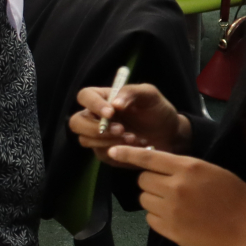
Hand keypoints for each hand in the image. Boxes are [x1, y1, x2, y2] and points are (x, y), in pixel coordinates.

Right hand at [69, 83, 192, 164]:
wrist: (169, 134)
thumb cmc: (156, 110)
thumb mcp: (149, 95)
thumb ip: (131, 92)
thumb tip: (114, 103)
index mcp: (102, 98)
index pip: (84, 96)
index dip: (93, 104)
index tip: (111, 112)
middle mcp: (95, 117)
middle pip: (76, 122)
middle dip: (96, 128)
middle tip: (120, 130)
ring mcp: (97, 136)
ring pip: (85, 140)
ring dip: (109, 141)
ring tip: (134, 138)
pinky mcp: (104, 152)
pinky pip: (101, 154)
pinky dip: (119, 151)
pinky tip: (136, 146)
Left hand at [107, 146, 245, 245]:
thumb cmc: (240, 198)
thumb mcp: (214, 172)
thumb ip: (185, 168)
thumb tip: (160, 165)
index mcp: (188, 168)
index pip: (148, 157)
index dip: (128, 153)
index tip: (113, 150)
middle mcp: (175, 187)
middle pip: (142, 180)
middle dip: (151, 181)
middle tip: (170, 187)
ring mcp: (171, 211)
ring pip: (143, 200)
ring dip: (153, 199)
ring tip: (176, 204)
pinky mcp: (170, 231)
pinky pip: (150, 219)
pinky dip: (158, 217)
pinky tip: (177, 218)